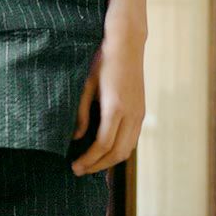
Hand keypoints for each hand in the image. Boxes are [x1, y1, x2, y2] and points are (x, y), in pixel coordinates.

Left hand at [70, 21, 145, 174]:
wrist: (127, 45)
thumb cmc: (102, 61)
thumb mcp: (85, 85)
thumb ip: (81, 114)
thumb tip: (76, 138)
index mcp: (116, 108)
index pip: (103, 145)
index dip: (88, 160)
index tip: (74, 167)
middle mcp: (132, 114)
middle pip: (117, 153)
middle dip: (98, 166)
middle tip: (79, 170)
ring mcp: (140, 114)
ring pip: (128, 149)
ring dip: (109, 161)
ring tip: (90, 164)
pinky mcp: (141, 111)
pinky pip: (132, 140)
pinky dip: (119, 150)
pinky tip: (104, 150)